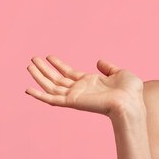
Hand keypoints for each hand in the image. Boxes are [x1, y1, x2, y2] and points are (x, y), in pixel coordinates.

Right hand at [25, 55, 144, 117]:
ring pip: (51, 86)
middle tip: (33, 59)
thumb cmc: (130, 91)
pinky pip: (51, 99)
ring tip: (29, 65)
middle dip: (45, 69)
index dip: (59, 65)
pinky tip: (28, 89)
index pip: (69, 73)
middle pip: (57, 79)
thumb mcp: (120, 73)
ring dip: (39, 76)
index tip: (49, 57)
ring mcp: (76, 96)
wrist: (131, 102)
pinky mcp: (72, 102)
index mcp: (91, 82)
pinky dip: (39, 95)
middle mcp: (81, 90)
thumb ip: (108, 67)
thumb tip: (99, 61)